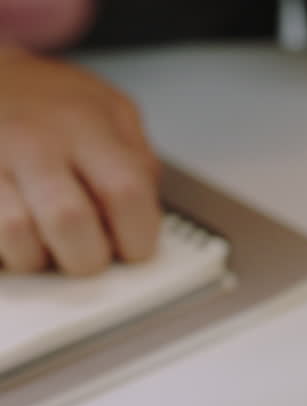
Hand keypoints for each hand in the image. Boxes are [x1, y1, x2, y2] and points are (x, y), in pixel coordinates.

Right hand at [0, 47, 160, 275]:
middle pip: (69, 221)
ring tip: (42, 244)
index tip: (134, 248)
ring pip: (15, 235)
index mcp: (83, 126)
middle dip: (86, 257)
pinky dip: (1, 252)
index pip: (125, 194)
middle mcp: (33, 142)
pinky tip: (11, 237)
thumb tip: (145, 215)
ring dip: (35, 258)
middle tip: (87, 254)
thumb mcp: (111, 108)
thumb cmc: (50, 99)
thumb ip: (137, 160)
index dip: (137, 236)